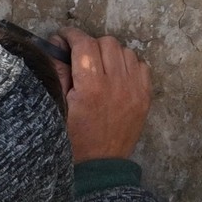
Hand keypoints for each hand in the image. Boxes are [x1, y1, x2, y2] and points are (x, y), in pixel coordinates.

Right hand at [54, 27, 150, 162]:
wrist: (100, 166)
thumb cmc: (73, 139)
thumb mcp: (57, 107)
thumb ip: (58, 73)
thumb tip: (56, 46)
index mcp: (91, 87)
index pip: (84, 44)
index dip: (71, 35)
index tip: (63, 37)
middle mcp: (116, 84)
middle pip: (106, 42)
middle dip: (90, 44)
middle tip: (79, 56)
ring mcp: (134, 90)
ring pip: (125, 51)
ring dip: (110, 53)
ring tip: (99, 66)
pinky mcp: (145, 97)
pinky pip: (141, 65)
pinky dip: (128, 64)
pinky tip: (116, 76)